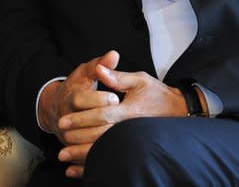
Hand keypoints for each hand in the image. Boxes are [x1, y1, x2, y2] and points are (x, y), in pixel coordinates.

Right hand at [37, 51, 120, 178]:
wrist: (58, 107)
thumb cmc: (77, 86)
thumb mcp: (85, 72)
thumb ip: (100, 65)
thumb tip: (114, 54)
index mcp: (71, 97)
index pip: (82, 99)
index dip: (99, 99)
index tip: (115, 98)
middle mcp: (67, 116)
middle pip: (84, 120)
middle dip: (103, 118)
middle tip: (120, 115)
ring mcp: (68, 133)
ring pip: (85, 140)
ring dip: (102, 138)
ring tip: (119, 133)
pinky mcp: (73, 146)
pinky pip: (84, 154)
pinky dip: (95, 154)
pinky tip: (111, 151)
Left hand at [56, 65, 207, 177]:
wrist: (178, 112)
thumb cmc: (157, 94)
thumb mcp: (139, 80)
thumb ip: (117, 76)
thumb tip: (100, 68)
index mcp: (129, 111)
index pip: (102, 115)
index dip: (82, 118)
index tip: (64, 120)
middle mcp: (129, 129)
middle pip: (99, 137)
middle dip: (77, 139)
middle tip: (59, 137)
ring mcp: (130, 141)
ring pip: (103, 151)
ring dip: (81, 155)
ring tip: (63, 156)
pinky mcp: (131, 149)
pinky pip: (110, 159)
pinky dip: (92, 166)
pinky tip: (76, 170)